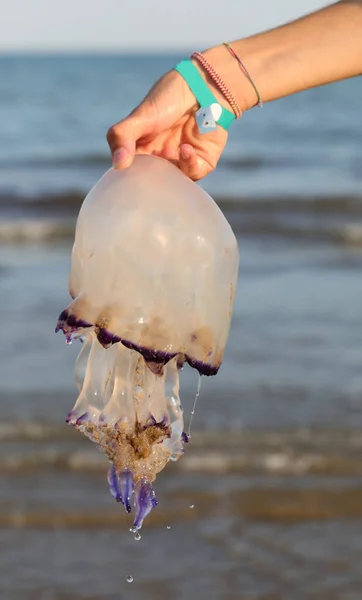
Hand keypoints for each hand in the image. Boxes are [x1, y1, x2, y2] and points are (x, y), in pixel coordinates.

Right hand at [106, 68, 228, 180]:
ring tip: (169, 151)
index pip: (131, 174)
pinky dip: (188, 165)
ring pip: (173, 182)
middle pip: (153, 183)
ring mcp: (181, 164)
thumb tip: (118, 165)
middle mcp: (161, 161)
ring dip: (170, 170)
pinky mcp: (201, 163)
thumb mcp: (139, 116)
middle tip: (152, 165)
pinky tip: (185, 149)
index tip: (128, 174)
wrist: (201, 85)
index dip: (129, 177)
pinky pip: (193, 174)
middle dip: (152, 178)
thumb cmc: (167, 98)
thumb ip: (122, 136)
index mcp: (142, 152)